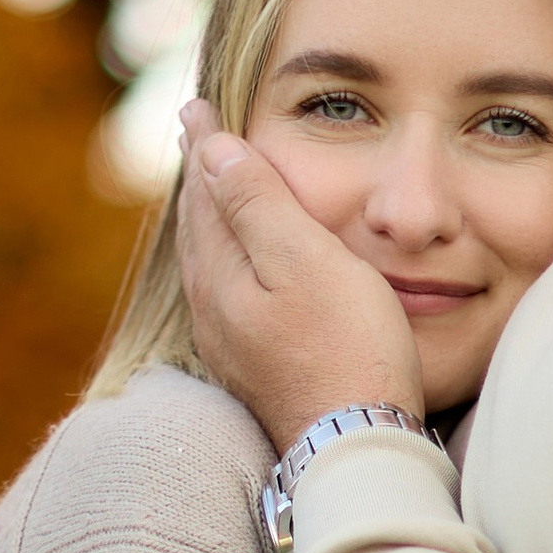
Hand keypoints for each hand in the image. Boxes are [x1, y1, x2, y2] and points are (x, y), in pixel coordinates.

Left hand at [178, 101, 422, 453]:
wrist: (357, 447)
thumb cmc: (346, 348)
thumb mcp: (306, 261)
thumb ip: (257, 203)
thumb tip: (211, 150)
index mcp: (219, 274)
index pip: (204, 191)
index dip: (204, 145)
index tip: (195, 106)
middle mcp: (211, 310)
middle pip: (198, 226)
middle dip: (200, 179)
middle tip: (196, 138)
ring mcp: (229, 344)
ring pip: (208, 262)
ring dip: (209, 220)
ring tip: (211, 192)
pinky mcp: (253, 370)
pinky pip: (226, 294)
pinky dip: (228, 259)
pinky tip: (240, 268)